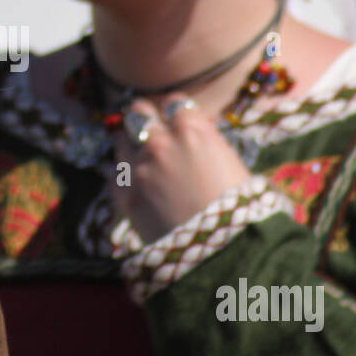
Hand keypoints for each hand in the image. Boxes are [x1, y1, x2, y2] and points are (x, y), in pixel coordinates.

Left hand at [106, 94, 254, 245]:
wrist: (222, 253)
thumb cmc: (241, 210)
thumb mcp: (234, 166)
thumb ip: (208, 145)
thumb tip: (198, 139)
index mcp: (192, 130)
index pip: (172, 102)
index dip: (174, 111)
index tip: (175, 119)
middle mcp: (159, 142)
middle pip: (138, 112)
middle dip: (143, 118)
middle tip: (148, 129)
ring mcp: (138, 169)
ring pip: (121, 141)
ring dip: (130, 146)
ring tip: (141, 160)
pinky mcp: (125, 197)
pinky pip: (114, 174)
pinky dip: (123, 177)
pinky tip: (136, 185)